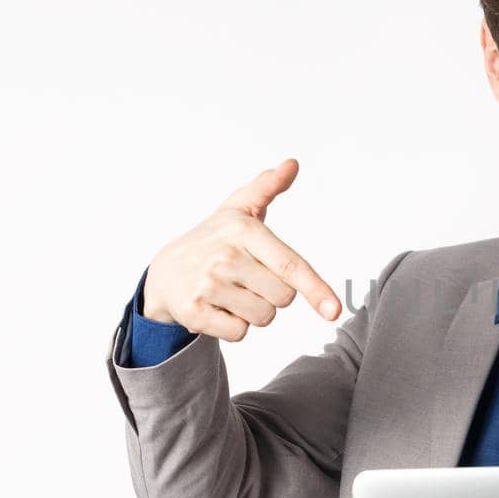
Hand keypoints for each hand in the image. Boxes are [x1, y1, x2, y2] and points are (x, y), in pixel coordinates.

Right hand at [142, 157, 342, 339]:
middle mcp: (225, 257)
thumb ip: (267, 187)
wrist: (164, 273)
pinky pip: (239, 333)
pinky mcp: (194, 313)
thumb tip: (291, 164)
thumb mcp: (237, 209)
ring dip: (253, 311)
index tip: (334, 310)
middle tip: (247, 279)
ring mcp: (207, 285)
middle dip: (272, 294)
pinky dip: (233, 326)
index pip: (290, 266)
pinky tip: (217, 308)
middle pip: (283, 299)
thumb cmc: (212, 240)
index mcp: (244, 230)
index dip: (316, 289)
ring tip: (230, 293)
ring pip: (263, 317)